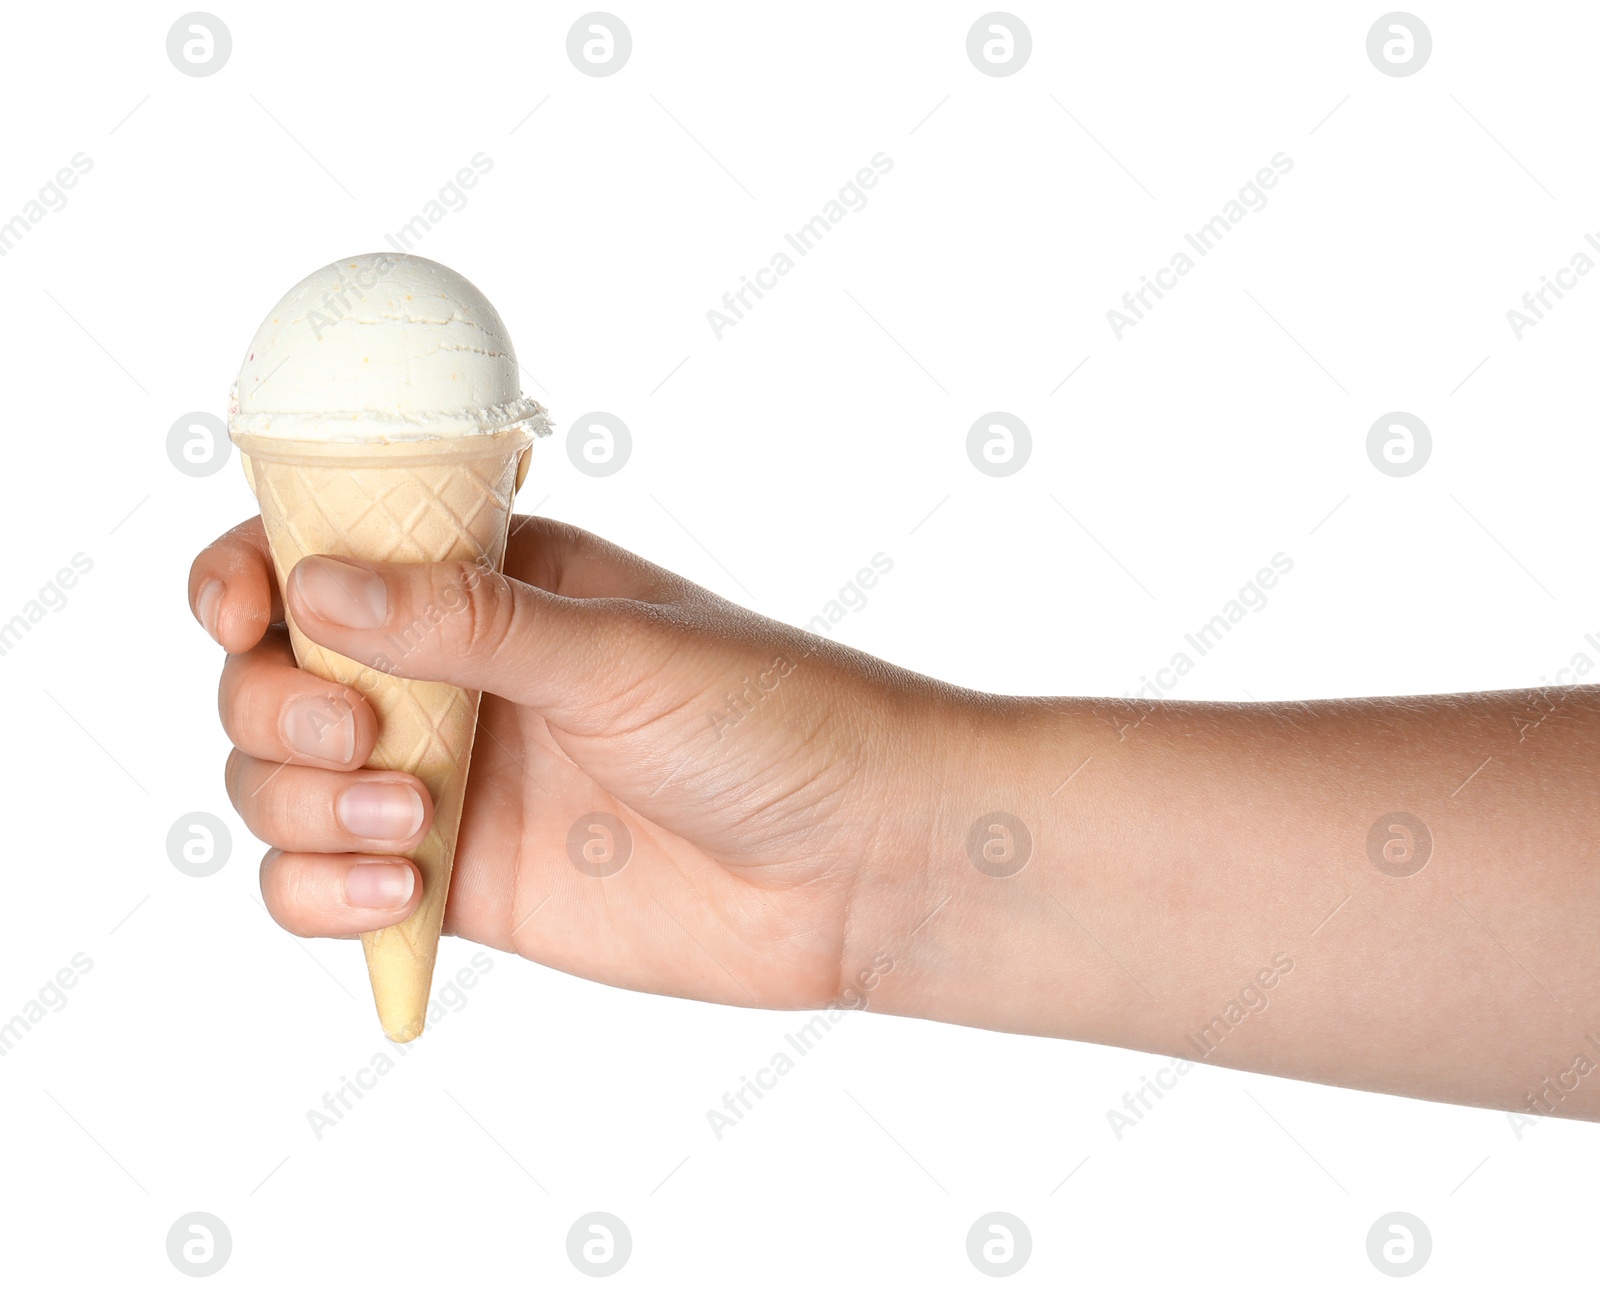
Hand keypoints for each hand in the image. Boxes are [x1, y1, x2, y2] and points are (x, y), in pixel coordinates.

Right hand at [188, 516, 964, 1011]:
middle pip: (277, 673)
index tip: (241, 612)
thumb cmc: (774, 722)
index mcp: (494, 581)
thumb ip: (468, 626)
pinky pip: (324, 883)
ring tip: (408, 824)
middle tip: (360, 735)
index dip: (252, 573)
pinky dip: (318, 891)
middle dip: (276, 705)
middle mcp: (457, 673)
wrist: (859, 864)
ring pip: (279, 784)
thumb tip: (313, 585)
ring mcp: (453, 779)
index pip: (323, 551)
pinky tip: (394, 891)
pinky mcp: (461, 883)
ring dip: (297, 805)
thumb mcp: (621, 652)